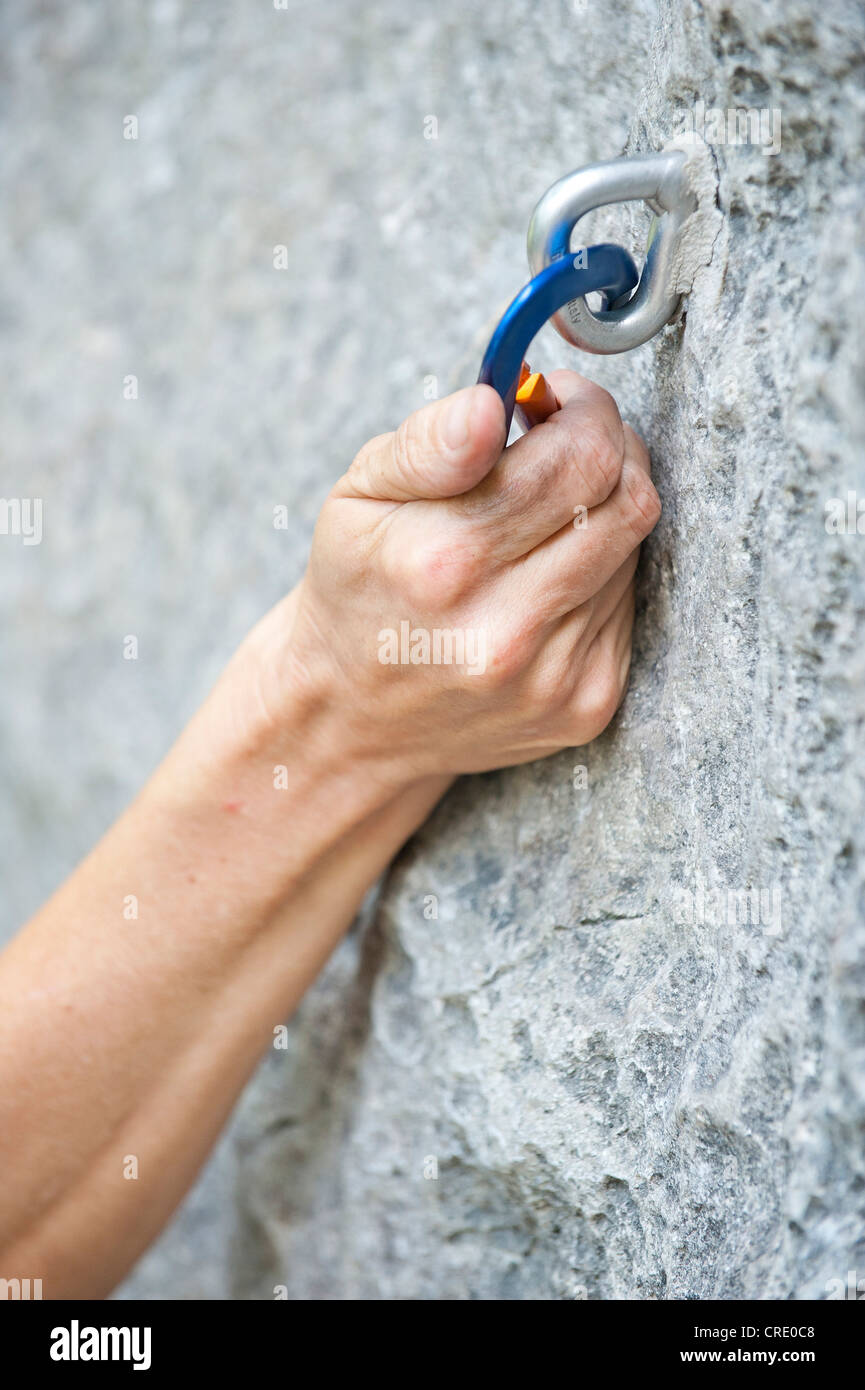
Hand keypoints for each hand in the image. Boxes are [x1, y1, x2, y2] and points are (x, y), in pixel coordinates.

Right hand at [247, 371, 660, 789]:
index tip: (558, 403)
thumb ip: (428, 444)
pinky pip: (628, 605)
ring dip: (601, 514)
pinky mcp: (585, 706)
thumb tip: (492, 404)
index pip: (581, 456)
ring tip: (540, 521)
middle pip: (628, 498)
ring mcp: (552, 677)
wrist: (355, 722)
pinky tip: (545, 581)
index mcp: (446, 562)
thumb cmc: (360, 591)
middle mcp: (505, 628)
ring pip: (633, 548)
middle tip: (564, 446)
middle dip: (608, 450)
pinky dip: (599, 576)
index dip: (583, 410)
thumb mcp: (358, 499)